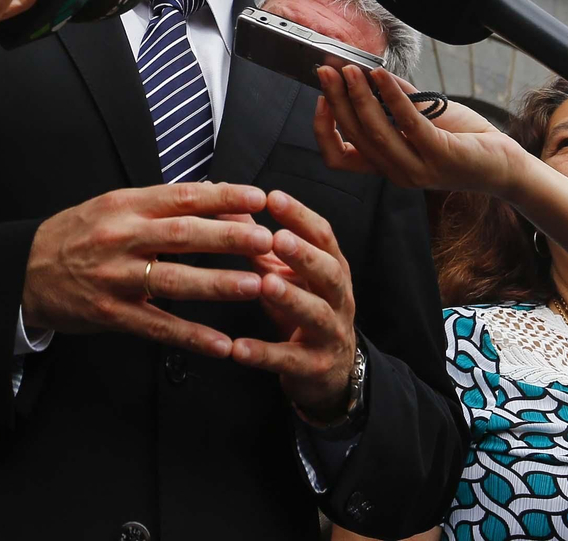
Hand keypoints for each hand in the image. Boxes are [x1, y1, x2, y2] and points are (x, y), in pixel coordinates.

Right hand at [21, 183, 273, 357]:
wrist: (24, 271)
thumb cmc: (76, 235)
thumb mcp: (112, 206)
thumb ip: (160, 204)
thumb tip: (216, 195)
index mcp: (125, 206)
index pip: (182, 196)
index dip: (223, 196)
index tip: (259, 197)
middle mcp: (121, 238)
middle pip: (183, 235)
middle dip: (230, 237)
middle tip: (268, 240)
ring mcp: (115, 278)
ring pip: (175, 280)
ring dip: (219, 284)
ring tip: (257, 285)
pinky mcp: (111, 314)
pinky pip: (158, 327)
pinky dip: (191, 336)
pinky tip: (222, 345)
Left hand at [228, 190, 360, 423]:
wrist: (328, 371)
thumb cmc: (301, 310)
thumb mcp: (284, 273)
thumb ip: (260, 243)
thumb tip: (229, 203)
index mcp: (332, 269)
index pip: (323, 237)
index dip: (300, 216)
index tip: (273, 197)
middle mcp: (338, 299)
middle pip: (329, 273)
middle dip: (304, 255)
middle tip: (277, 238)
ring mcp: (330, 334)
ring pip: (315, 315)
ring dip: (291, 298)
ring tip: (265, 284)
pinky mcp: (313, 367)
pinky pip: (289, 360)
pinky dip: (264, 354)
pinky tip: (238, 348)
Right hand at [312, 65, 529, 196]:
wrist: (505, 165)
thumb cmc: (464, 142)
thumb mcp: (423, 118)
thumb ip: (397, 99)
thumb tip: (370, 72)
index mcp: (386, 165)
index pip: (338, 157)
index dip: (323, 128)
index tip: (320, 98)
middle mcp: (396, 171)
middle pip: (352, 137)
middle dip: (335, 100)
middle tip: (327, 71)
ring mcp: (417, 167)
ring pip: (374, 132)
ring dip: (358, 97)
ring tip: (351, 70)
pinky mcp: (440, 155)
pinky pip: (408, 123)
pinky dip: (391, 96)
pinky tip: (382, 75)